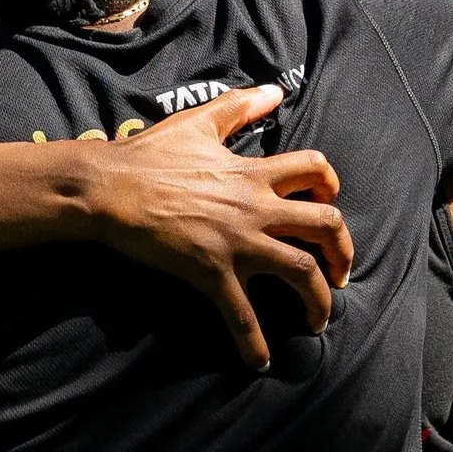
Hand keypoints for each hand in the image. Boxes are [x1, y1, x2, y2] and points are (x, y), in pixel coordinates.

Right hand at [82, 88, 354, 370]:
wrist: (110, 187)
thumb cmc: (148, 155)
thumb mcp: (199, 123)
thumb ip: (240, 106)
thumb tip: (273, 90)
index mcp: (253, 172)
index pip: (315, 171)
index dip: (330, 186)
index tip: (327, 203)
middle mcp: (256, 207)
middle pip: (326, 224)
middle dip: (343, 250)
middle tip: (339, 272)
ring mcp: (237, 241)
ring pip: (301, 270)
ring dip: (320, 300)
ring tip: (319, 319)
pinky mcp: (212, 271)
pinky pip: (243, 315)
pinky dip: (254, 343)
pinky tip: (259, 362)